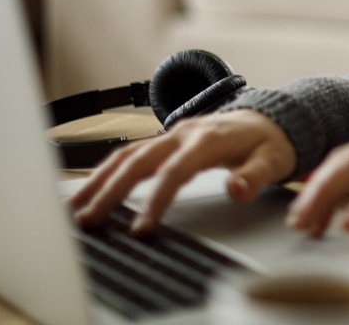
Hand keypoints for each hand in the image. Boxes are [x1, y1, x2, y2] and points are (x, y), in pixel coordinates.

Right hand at [69, 109, 296, 234]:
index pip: (175, 171)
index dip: (156, 199)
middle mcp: (184, 133)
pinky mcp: (166, 141)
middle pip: (139, 160)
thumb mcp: (273, 160)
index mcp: (208, 139)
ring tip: (75, 207)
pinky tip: (91, 189)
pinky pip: (131, 153)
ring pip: (127, 154)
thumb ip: (256, 176)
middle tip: (89, 220)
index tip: (141, 229)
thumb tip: (236, 188)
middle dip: (111, 191)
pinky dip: (107, 171)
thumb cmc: (271, 143)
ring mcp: (172, 134)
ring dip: (99, 180)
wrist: (271, 119)